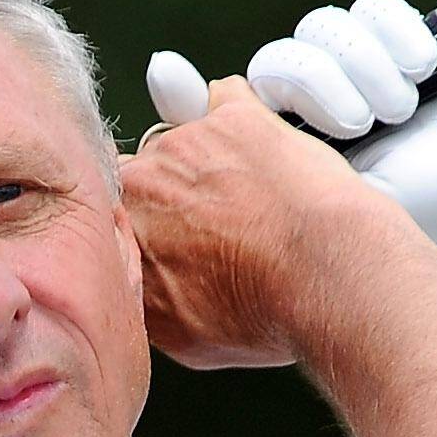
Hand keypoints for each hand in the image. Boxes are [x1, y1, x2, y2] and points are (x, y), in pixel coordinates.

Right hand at [118, 76, 376, 369]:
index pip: (112, 217)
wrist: (324, 276)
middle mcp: (141, 181)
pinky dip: (241, 121)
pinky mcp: (235, 115)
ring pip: (185, 140)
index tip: (163, 240)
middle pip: (143, 174)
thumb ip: (149, 302)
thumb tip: (147, 297)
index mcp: (122, 234)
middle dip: (170, 193)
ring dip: (208, 161)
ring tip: (251, 198)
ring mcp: (186, 143)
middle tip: (213, 224)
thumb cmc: (261, 311)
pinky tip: (265, 153)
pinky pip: (224, 99)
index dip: (140, 228)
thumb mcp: (182, 337)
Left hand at [148, 0, 436, 264]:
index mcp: (296, 158)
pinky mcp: (405, 33)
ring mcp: (365, 68)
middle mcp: (324, 108)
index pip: (237, 106)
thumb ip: (276, 180)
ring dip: (361, 66)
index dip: (217, 97)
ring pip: (322, 30)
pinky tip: (425, 71)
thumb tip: (195, 166)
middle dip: (318, 86)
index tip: (202, 90)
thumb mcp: (349, 205)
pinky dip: (394, 35)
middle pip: (278, 60)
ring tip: (402, 108)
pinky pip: (372, 8)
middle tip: (359, 125)